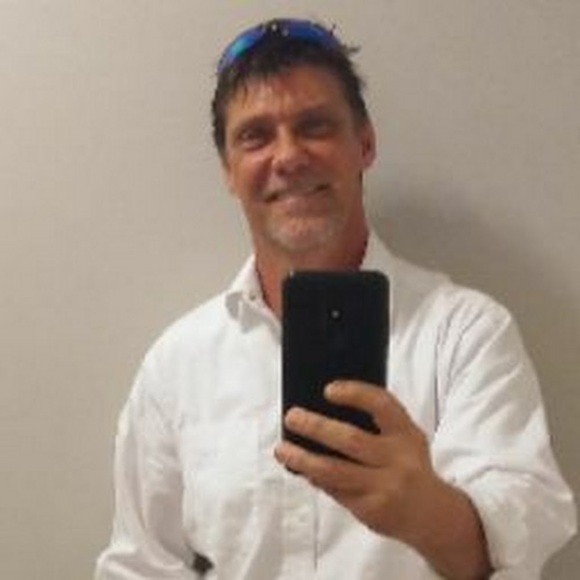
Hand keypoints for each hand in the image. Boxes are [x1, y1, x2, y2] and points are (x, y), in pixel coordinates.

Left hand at [274, 380, 490, 578]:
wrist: (434, 515)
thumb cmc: (409, 465)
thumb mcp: (404, 439)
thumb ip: (375, 424)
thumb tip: (324, 409)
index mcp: (406, 434)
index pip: (382, 405)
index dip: (355, 394)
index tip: (328, 389)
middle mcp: (398, 460)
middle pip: (351, 440)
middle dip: (316, 427)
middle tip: (291, 416)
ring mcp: (385, 488)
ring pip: (335, 472)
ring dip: (303, 459)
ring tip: (282, 448)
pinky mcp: (372, 511)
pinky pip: (336, 491)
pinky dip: (316, 478)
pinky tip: (302, 469)